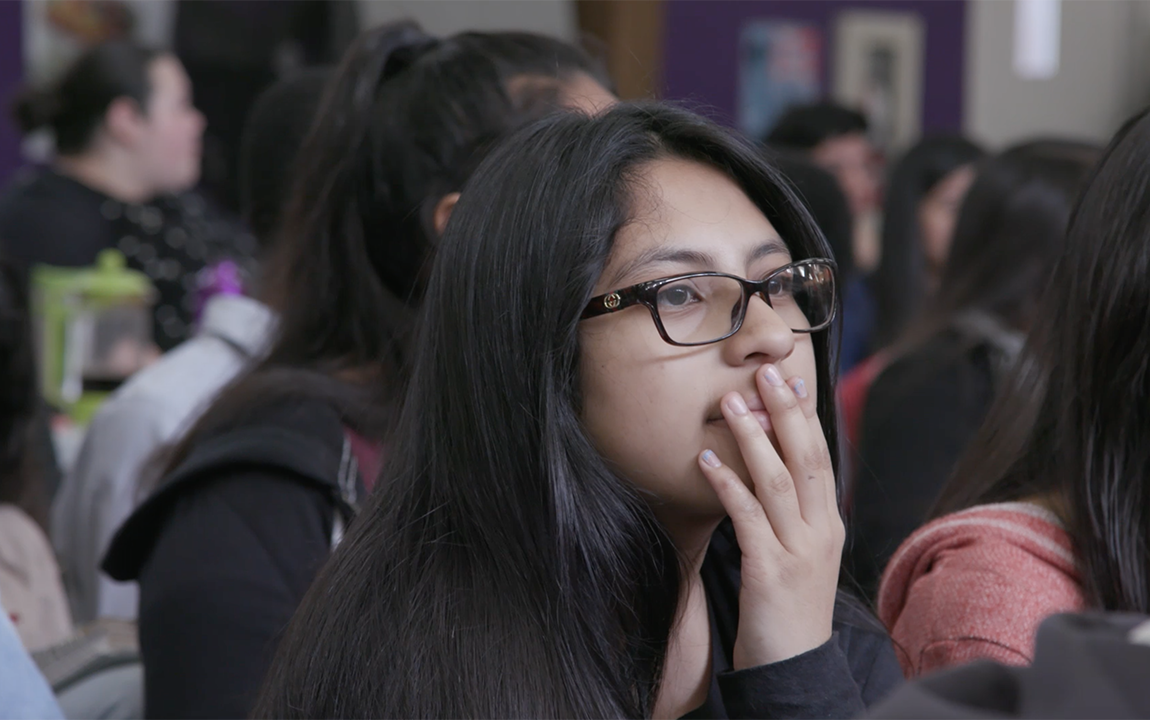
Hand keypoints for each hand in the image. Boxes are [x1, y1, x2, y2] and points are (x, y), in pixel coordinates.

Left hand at [698, 363, 843, 666]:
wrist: (794, 668)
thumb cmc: (787, 609)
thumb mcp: (798, 555)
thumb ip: (788, 515)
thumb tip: (766, 471)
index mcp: (829, 524)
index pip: (822, 458)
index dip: (806, 418)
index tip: (790, 381)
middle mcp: (820, 531)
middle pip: (807, 458)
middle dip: (785, 412)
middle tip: (765, 372)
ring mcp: (799, 551)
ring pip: (778, 480)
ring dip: (753, 438)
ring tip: (730, 403)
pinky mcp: (771, 571)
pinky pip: (747, 517)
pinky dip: (727, 483)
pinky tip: (706, 460)